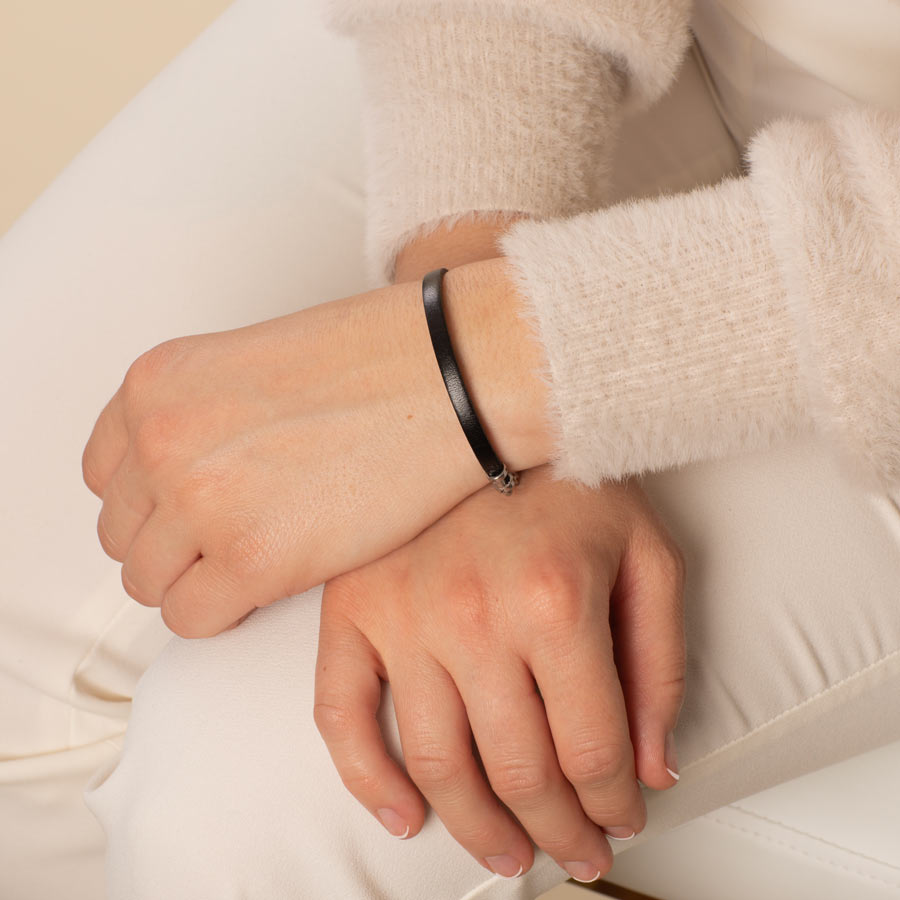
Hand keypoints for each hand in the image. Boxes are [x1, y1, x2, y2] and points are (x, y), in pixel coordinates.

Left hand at [81, 258, 549, 636]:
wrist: (450, 375)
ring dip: (194, 582)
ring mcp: (199, 501)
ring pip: (148, 582)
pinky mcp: (251, 559)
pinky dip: (221, 614)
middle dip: (172, 546)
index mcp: (156, 385)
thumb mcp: (253, 364)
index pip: (105, 474)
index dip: (151, 503)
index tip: (188, 515)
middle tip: (229, 545)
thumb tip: (185, 482)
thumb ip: (201, 417)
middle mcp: (162, 441)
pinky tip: (266, 588)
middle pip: (122, 534)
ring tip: (254, 565)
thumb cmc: (379, 360)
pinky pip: (190, 619)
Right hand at [314, 465, 685, 882]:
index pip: (591, 749)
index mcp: (555, 602)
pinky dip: (367, 779)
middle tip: (576, 852)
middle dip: (560, 832)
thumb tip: (652, 767)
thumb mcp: (648, 557)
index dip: (615, 805)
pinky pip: (340, 713)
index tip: (621, 820)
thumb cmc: (571, 479)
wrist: (488, 410)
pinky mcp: (353, 607)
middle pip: (520, 772)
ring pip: (437, 763)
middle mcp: (473, 617)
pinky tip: (404, 815)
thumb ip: (660, 665)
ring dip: (478, 829)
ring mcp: (403, 615)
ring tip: (508, 852)